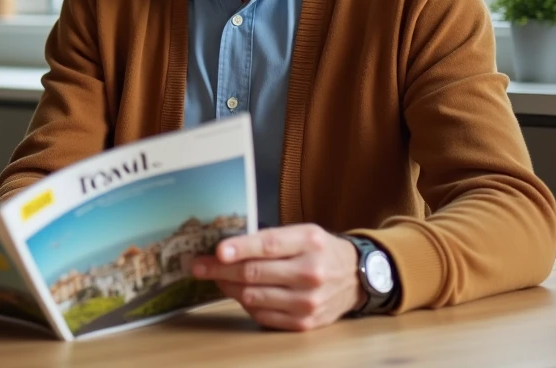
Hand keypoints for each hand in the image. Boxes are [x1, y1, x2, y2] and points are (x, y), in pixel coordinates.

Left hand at [190, 224, 364, 330]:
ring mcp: (309, 301)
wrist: (356, 277)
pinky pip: (262, 315)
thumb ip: (269, 238)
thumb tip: (226, 246)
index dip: (239, 248)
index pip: (268, 245)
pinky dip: (245, 303)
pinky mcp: (305, 323)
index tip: (217, 251)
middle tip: (198, 266)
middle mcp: (311, 273)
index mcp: (309, 242)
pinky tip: (238, 292)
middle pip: (255, 273)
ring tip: (216, 277)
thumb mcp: (302, 233)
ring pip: (254, 296)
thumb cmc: (320, 250)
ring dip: (228, 286)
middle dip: (220, 269)